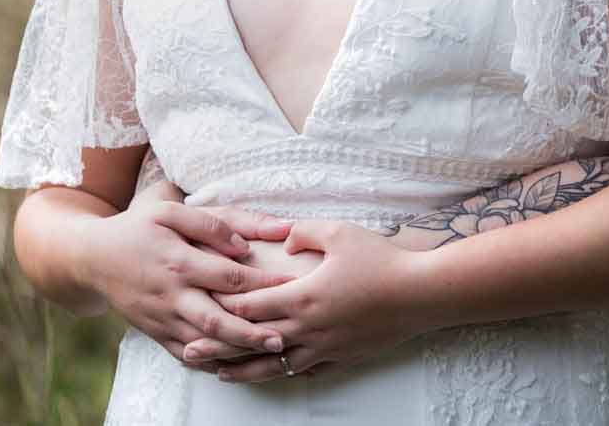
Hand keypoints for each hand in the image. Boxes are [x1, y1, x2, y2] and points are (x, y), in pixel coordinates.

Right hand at [75, 198, 295, 366]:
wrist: (92, 257)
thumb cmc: (138, 228)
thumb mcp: (169, 211)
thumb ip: (210, 223)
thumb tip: (244, 245)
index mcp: (178, 261)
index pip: (228, 276)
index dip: (261, 282)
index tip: (291, 285)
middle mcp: (171, 294)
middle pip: (216, 319)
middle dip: (251, 332)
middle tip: (283, 338)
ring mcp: (162, 317)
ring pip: (203, 343)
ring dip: (236, 351)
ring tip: (267, 355)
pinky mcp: (154, 332)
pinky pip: (185, 354)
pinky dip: (210, 362)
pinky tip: (234, 364)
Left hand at [206, 219, 434, 382]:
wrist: (422, 294)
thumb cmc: (381, 259)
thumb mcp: (339, 233)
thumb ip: (303, 233)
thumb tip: (285, 239)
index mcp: (302, 296)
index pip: (250, 305)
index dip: (221, 306)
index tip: (195, 307)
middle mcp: (307, 328)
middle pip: (253, 341)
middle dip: (218, 346)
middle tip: (187, 351)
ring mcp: (324, 347)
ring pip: (275, 366)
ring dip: (244, 370)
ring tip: (218, 375)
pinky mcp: (341, 358)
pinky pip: (304, 371)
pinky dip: (281, 374)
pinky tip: (269, 374)